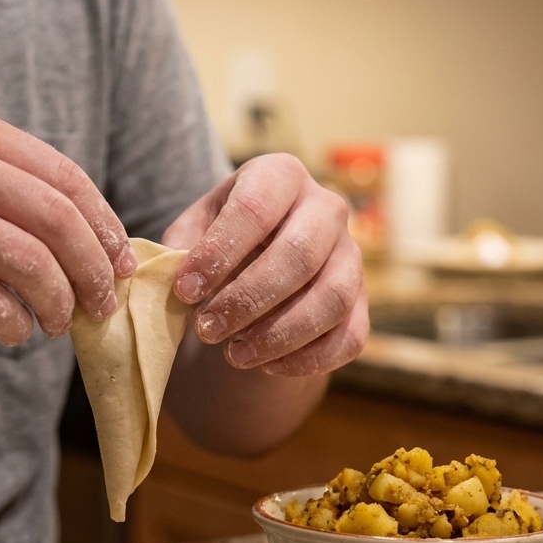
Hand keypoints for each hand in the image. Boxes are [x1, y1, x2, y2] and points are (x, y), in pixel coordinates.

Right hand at [0, 105, 135, 343]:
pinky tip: (17, 332)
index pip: (66, 176)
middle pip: (58, 219)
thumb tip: (98, 247)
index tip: (124, 264)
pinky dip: (16, 325)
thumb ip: (12, 191)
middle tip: (103, 304)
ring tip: (59, 323)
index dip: (106, 226)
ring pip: (31, 262)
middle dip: (94, 270)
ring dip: (59, 302)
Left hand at [162, 154, 367, 374]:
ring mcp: (351, 254)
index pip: (255, 209)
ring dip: (280, 334)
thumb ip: (182, 249)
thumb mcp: (193, 230)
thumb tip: (179, 281)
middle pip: (300, 254)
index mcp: (279, 176)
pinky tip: (267, 366)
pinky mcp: (362, 301)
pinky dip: (309, 358)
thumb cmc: (220, 239)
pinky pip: (350, 336)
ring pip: (332, 299)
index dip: (219, 253)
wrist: (258, 260)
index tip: (184, 291)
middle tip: (207, 330)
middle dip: (249, 299)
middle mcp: (326, 208)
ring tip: (234, 355)